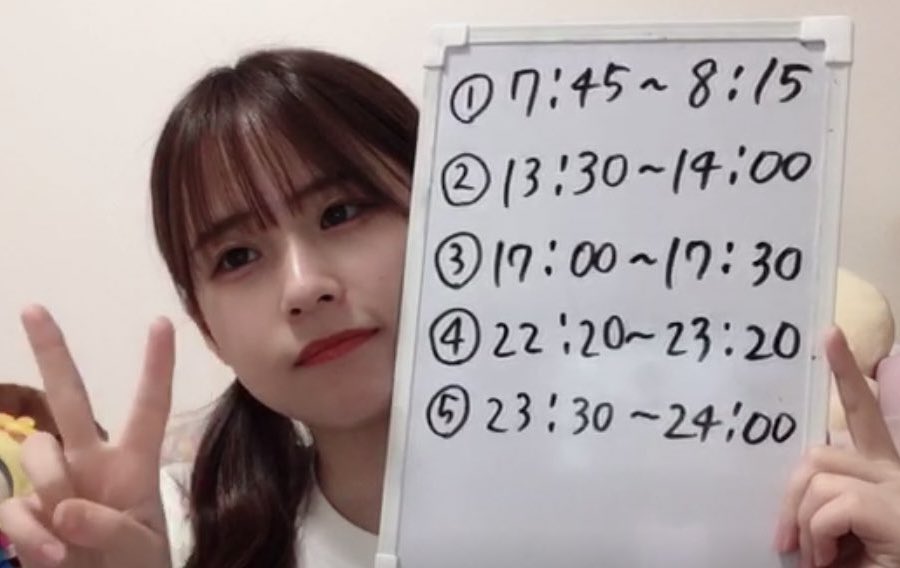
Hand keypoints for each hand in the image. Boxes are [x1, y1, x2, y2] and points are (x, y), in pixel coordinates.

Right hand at [0, 305, 173, 567]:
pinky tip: (49, 557)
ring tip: (70, 538)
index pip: (149, 406)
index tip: (161, 322)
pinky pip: (11, 508)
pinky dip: (27, 534)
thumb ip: (110, 529)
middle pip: (70, 398)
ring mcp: (55, 485)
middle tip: (34, 308)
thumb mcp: (140, 550)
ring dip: (50, 490)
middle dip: (52, 354)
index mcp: (133, 463)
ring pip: (36, 453)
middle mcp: (91, 462)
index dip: (156, 367)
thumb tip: (66, 509)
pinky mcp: (25, 514)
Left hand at [776, 327, 899, 566]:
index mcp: (881, 475)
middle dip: (791, 495)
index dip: (846, 373)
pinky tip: (829, 559)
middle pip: (819, 452)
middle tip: (786, 540)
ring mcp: (896, 488)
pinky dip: (818, 537)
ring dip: (805, 523)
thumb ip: (820, 502)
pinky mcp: (892, 508)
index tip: (830, 333)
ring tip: (819, 558)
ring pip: (818, 477)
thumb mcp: (838, 530)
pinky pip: (829, 504)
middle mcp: (893, 473)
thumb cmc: (868, 560)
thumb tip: (789, 500)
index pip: (862, 414)